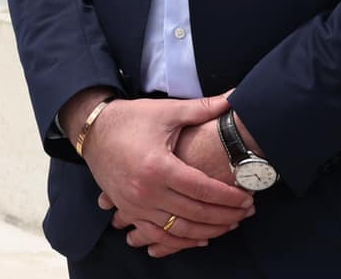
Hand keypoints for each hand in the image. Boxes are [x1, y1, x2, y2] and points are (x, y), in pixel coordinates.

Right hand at [74, 94, 251, 254]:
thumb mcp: (166, 111)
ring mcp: (135, 205)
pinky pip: (158, 235)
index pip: (203, 189)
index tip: (248, 197)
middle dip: (226, 215)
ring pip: (180, 229)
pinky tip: (200, 239)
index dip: (229, 196)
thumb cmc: (130, 119)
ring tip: (230, 224)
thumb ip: (201, 108)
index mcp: (159, 167)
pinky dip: (181, 242)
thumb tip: (233, 98)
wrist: (92, 130)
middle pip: (195, 213)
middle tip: (247, 212)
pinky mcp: (128, 211)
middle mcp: (147, 191)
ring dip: (209, 231)